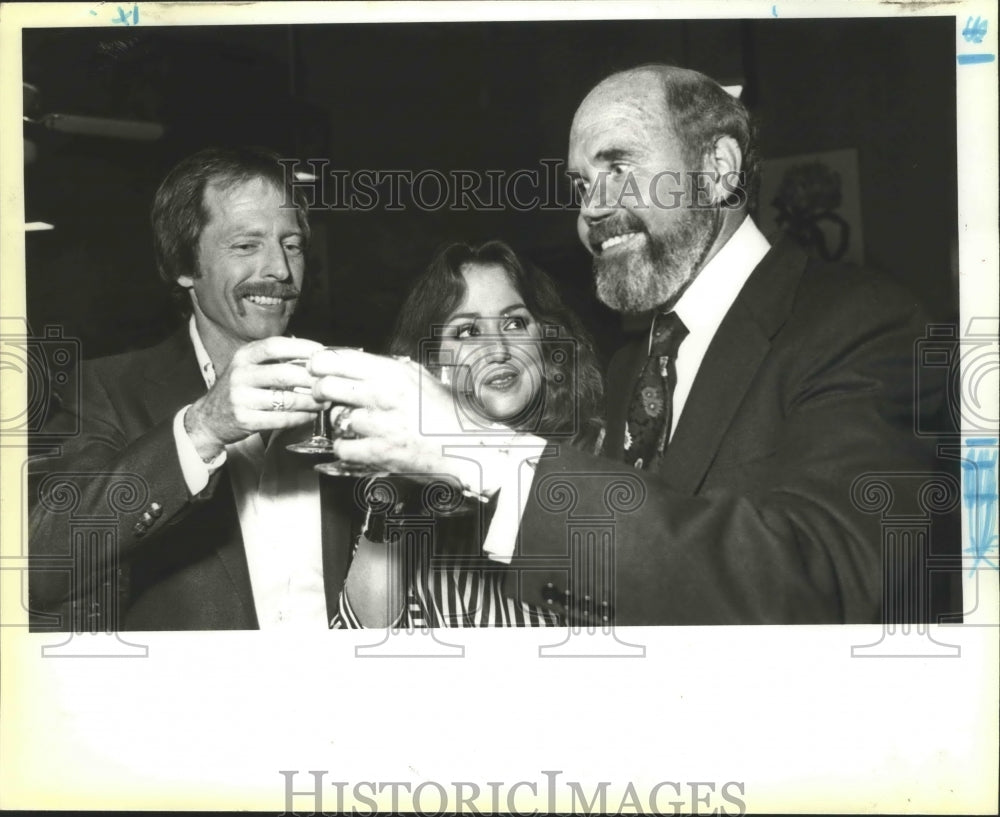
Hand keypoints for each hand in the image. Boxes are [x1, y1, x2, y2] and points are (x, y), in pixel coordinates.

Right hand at [185, 336, 325, 458]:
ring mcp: (241, 398)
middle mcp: (240, 374)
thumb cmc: (239, 389)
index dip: (301, 347)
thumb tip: (314, 354)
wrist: (209, 418)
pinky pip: (281, 419)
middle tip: (329, 384)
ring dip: (311, 402)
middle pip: (284, 373)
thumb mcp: (249, 367)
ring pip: (286, 399)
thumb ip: (275, 359)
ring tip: (324, 402)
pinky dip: (301, 418)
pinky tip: (310, 415)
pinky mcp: (245, 420)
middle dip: (312, 380)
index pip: (275, 345)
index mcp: (243, 356)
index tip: (322, 353)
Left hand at [309, 349, 471, 477]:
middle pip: (327, 386)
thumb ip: (389, 369)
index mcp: (393, 372)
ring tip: (360, 424)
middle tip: (325, 396)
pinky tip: (361, 444)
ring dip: (341, 423)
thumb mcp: (421, 379)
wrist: (469, 448)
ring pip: (335, 419)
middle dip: (321, 392)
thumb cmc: (449, 414)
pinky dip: (347, 448)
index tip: (316, 368)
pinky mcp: (379, 453)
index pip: (338, 359)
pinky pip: (343, 447)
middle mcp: (384, 395)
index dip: (319, 363)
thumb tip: (356, 362)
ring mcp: (380, 425)